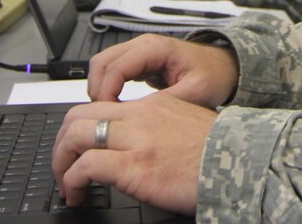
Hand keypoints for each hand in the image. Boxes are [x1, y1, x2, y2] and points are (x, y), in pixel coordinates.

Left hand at [52, 93, 213, 214]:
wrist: (240, 164)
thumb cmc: (220, 152)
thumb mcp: (187, 126)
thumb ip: (160, 127)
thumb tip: (142, 145)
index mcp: (152, 106)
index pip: (100, 106)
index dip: (80, 129)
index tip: (77, 151)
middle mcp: (140, 117)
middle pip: (79, 116)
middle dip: (62, 144)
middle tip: (63, 167)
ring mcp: (136, 140)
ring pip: (76, 135)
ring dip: (61, 162)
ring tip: (66, 184)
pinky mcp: (135, 166)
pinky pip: (87, 165)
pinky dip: (72, 180)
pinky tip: (77, 194)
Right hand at [87, 33, 238, 107]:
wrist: (224, 67)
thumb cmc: (214, 75)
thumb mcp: (195, 92)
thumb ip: (166, 102)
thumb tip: (137, 115)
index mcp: (156, 48)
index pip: (115, 66)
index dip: (106, 91)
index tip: (107, 114)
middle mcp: (143, 45)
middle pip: (101, 62)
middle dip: (96, 89)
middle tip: (103, 116)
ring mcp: (138, 51)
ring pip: (102, 65)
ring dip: (99, 88)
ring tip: (108, 113)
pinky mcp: (138, 61)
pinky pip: (111, 70)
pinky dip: (106, 87)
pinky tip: (114, 106)